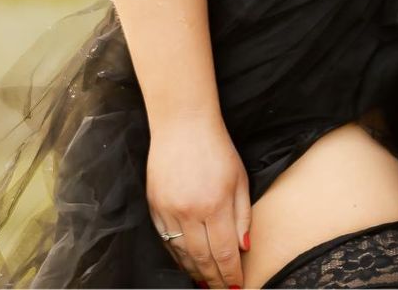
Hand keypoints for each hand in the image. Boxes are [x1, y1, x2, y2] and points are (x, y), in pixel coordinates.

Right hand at [147, 112, 250, 288]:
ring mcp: (169, 210)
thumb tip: (243, 248)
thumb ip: (243, 216)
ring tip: (205, 283)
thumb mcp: (240, 179)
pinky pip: (166, 240)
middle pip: (203, 259)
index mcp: (216, 205)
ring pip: (182, 254)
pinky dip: (177, 255)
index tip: (237, 286)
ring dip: (195, 272)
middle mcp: (190, 212)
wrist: (182, 124)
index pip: (225, 253)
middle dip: (214, 279)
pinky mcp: (154, 206)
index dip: (231, 275)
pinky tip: (186, 263)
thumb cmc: (216, 148)